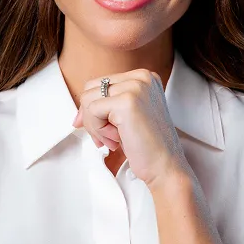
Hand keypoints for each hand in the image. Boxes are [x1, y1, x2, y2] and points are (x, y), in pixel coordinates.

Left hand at [73, 70, 190, 189]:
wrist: (165, 166)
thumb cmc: (148, 146)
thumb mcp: (126, 117)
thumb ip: (106, 107)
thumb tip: (77, 115)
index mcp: (144, 77)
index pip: (100, 84)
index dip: (92, 109)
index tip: (101, 130)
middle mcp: (141, 77)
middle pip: (91, 88)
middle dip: (91, 117)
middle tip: (107, 138)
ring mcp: (135, 87)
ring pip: (88, 99)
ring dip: (95, 126)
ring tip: (114, 139)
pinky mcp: (127, 102)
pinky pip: (92, 111)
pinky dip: (98, 130)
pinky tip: (116, 140)